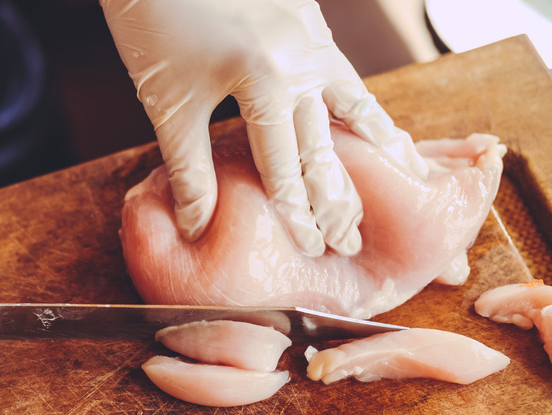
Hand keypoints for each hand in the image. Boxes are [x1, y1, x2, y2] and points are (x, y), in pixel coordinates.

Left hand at [102, 0, 428, 255]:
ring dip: (373, 141)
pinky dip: (357, 98)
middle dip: (337, 196)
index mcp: (267, 82)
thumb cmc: (155, 20)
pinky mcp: (307, 14)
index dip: (299, 213)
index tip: (313, 248)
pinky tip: (364, 113)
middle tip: (351, 237)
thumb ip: (190, 169)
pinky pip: (343, 66)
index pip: (288, 166)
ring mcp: (310, 31)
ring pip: (351, 98)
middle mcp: (302, 58)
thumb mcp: (169, 102)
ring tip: (403, 170)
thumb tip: (197, 226)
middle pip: (328, 141)